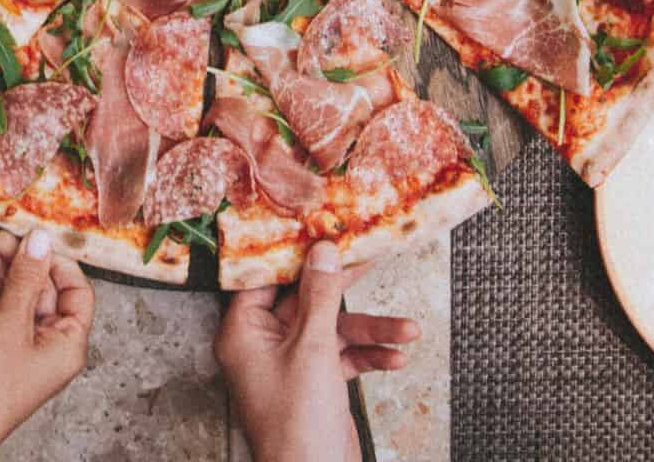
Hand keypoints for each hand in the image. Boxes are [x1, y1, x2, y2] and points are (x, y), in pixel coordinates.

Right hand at [0, 228, 94, 460]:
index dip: (56, 262)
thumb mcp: (9, 324)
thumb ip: (25, 279)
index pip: (76, 289)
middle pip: (40, 289)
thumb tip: (40, 239)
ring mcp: (22, 347)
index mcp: (68, 342)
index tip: (34, 240)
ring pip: (14, 296)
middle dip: (16, 261)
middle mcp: (50, 344)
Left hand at [215, 240, 419, 461]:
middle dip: (346, 290)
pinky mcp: (315, 381)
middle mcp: (264, 343)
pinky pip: (343, 355)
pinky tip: (397, 356)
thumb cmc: (298, 424)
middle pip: (308, 300)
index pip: (268, 278)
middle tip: (372, 259)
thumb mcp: (312, 349)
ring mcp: (291, 362)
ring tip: (408, 329)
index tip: (321, 229)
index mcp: (244, 331)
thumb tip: (322, 250)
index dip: (296, 254)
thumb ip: (320, 295)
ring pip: (332, 329)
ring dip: (371, 330)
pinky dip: (368, 355)